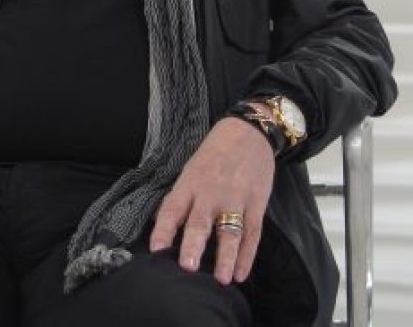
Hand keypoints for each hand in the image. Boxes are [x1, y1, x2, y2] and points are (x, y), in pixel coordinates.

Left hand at [149, 117, 274, 284]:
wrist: (248, 132)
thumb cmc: (214, 154)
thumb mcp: (190, 170)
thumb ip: (179, 198)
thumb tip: (160, 223)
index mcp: (190, 184)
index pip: (173, 209)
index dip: (163, 230)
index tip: (156, 250)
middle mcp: (211, 193)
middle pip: (201, 222)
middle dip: (193, 245)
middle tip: (187, 267)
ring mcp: (236, 199)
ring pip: (230, 232)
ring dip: (225, 257)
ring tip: (221, 279)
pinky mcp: (257, 204)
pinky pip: (252, 234)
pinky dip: (247, 256)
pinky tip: (241, 273)